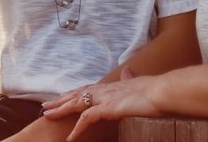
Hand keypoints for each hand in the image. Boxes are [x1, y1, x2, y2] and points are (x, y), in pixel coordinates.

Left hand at [42, 68, 162, 140]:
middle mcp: (106, 89)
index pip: (88, 88)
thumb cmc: (155, 90)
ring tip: (47, 116)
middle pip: (78, 93)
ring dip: (61, 109)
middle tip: (45, 106)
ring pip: (77, 102)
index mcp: (113, 85)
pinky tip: (70, 137)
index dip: (74, 92)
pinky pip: (87, 118)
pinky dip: (77, 128)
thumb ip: (129, 80)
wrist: (162, 91)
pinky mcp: (109, 108)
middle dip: (61, 100)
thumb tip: (126, 71)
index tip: (62, 96)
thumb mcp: (139, 84)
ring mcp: (106, 97)